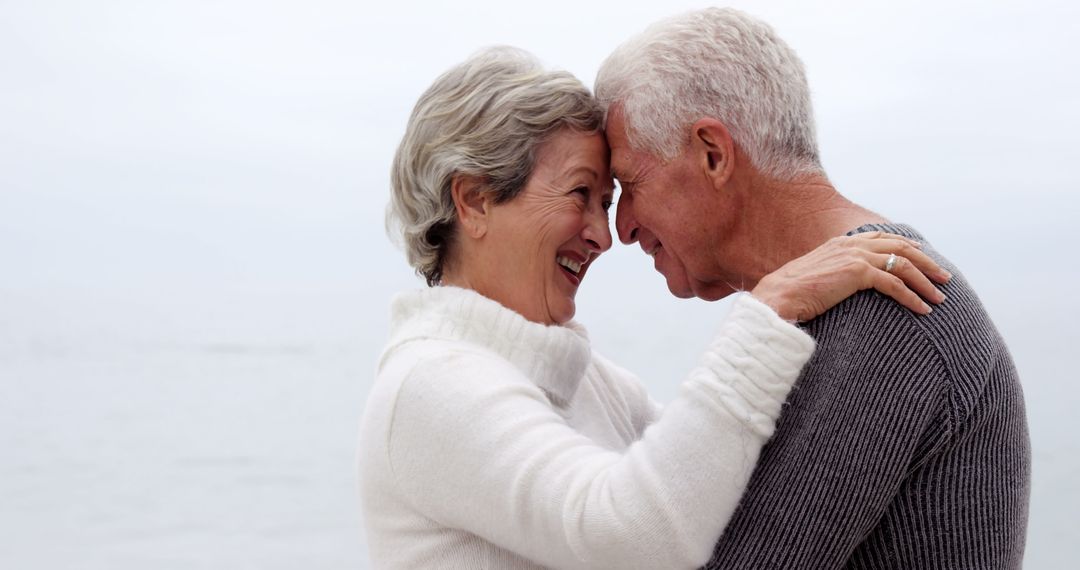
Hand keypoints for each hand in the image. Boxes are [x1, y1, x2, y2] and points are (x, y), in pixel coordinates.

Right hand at [750, 232, 951, 322]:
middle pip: (901, 247)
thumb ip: (832, 275)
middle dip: (926, 261)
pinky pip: (894, 283)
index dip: (906, 247)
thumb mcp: (814, 278)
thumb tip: (840, 287)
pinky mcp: (857, 273)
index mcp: (841, 243)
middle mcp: (851, 245)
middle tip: (944, 277)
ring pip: (903, 264)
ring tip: (940, 297)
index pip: (883, 238)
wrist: (777, 298)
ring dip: (926, 281)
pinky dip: (912, 297)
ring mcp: (855, 256)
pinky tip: (923, 309)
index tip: (923, 259)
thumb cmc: (790, 295)